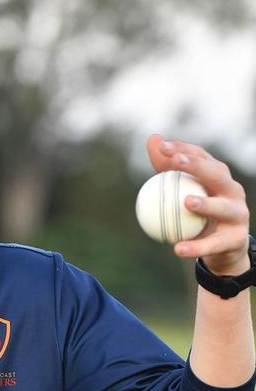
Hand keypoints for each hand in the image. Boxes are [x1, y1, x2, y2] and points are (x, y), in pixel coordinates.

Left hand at [147, 134, 250, 275]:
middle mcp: (232, 191)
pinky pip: (214, 244)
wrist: (223, 250)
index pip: (202, 157)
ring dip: (206, 204)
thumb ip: (166, 169)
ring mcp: (238, 214)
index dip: (184, 149)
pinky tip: (177, 249)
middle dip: (198, 165)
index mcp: (218, 177)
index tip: (163, 147)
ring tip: (187, 202)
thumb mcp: (182, 193)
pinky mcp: (237, 239)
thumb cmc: (199, 217)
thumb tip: (152, 140)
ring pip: (222, 207)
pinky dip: (196, 247)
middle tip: (176, 162)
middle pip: (216, 174)